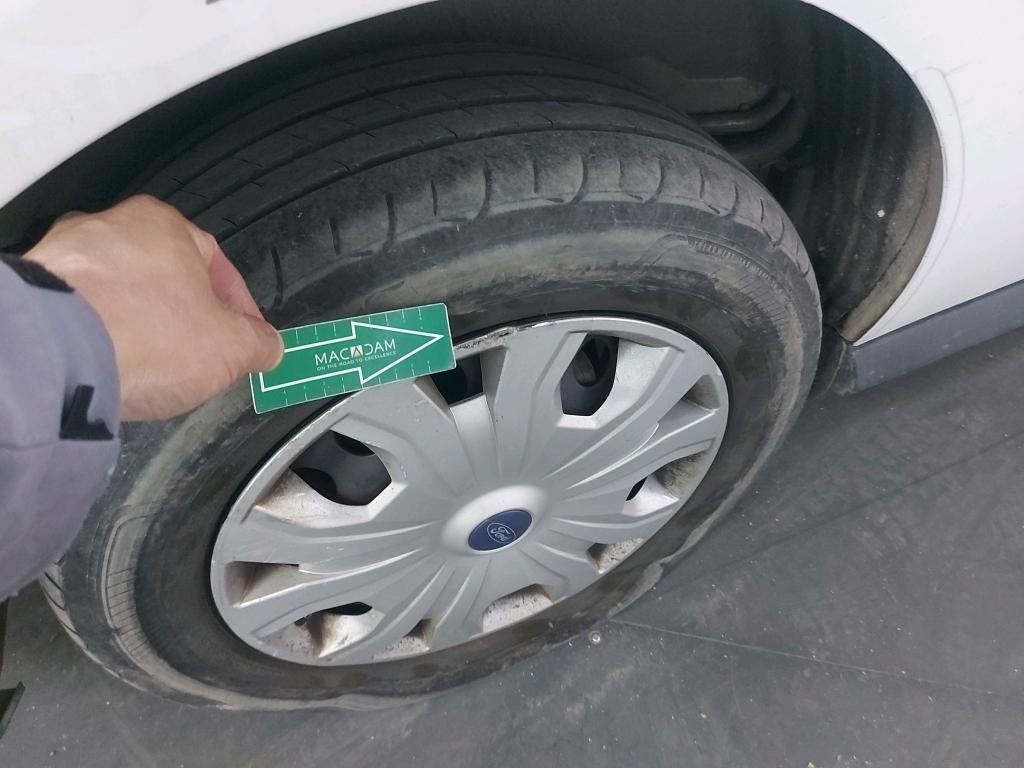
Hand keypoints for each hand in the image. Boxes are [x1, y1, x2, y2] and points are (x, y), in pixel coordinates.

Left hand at [25, 195, 282, 420]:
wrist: (59, 357)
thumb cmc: (141, 334)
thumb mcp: (231, 348)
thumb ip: (259, 343)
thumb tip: (267, 346)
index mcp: (167, 225)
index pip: (219, 267)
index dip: (239, 312)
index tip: (244, 339)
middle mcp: (113, 228)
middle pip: (166, 278)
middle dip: (186, 319)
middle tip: (199, 356)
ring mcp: (70, 256)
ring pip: (121, 294)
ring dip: (141, 326)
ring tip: (152, 367)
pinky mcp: (38, 290)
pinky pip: (83, 313)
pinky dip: (101, 337)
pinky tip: (113, 365)